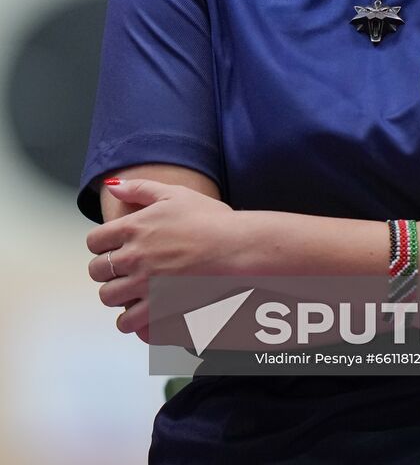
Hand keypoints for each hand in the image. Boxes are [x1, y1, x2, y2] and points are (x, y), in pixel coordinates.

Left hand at [86, 179, 255, 341]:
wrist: (237, 247)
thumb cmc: (211, 220)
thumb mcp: (175, 194)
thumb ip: (140, 188)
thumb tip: (113, 185)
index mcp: (134, 227)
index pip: (94, 241)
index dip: (101, 245)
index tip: (113, 247)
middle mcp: (133, 256)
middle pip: (96, 271)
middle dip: (107, 270)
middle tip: (124, 269)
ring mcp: (144, 283)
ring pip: (108, 297)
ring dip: (116, 295)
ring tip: (132, 290)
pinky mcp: (157, 307)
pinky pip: (127, 322)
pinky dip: (130, 319)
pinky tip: (142, 311)